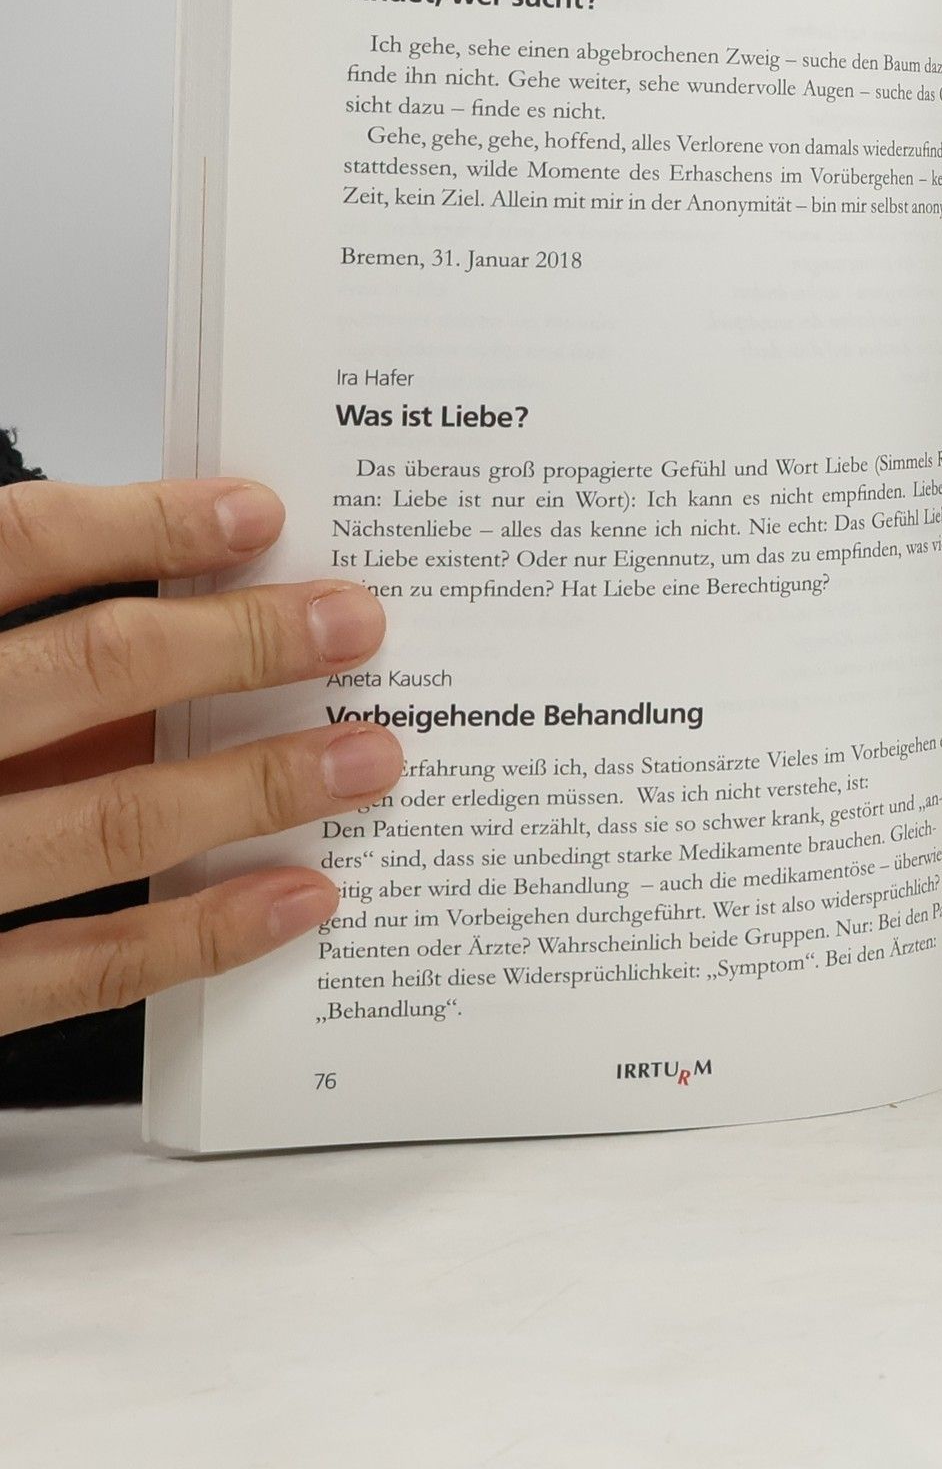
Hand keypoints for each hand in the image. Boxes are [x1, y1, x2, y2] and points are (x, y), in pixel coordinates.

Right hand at [0, 478, 401, 1036]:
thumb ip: (4, 640)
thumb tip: (178, 596)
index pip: (12, 550)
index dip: (144, 522)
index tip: (257, 513)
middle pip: (87, 670)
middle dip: (241, 642)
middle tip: (358, 623)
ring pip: (109, 817)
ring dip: (258, 783)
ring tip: (367, 756)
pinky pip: (80, 966)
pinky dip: (201, 931)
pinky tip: (301, 895)